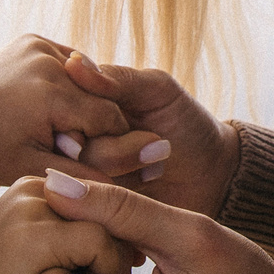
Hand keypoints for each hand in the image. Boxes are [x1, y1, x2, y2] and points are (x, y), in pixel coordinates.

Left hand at [0, 35, 164, 186]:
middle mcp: (47, 60)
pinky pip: (70, 66)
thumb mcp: (38, 170)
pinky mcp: (33, 39)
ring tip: (61, 127)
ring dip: (83, 104)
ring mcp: (39, 45)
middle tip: (73, 146)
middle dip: (95, 126)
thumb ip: (94, 170)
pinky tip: (54, 107)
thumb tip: (157, 156)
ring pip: (88, 82)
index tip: (97, 161)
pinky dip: (70, 86)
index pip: (109, 120)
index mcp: (50, 94)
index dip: (108, 144)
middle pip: (100, 98)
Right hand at [0, 177, 134, 273]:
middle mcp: (33, 189)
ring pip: (110, 225)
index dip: (117, 241)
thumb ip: (77, 241)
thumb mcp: (44, 261)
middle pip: (110, 209)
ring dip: (113, 267)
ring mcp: (31, 209)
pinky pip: (99, 243)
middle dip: (117, 253)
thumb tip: (136, 243)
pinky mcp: (34, 236)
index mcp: (35, 189)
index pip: (103, 201)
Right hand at [57, 52, 240, 219]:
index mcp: (83, 110)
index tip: (122, 120)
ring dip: (123, 168)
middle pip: (65, 147)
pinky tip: (150, 182)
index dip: (86, 116)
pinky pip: (90, 206)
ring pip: (76, 177)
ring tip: (159, 163)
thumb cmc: (187, 123)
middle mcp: (77, 145)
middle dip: (111, 148)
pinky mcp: (97, 211)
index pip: (59, 109)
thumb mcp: (158, 91)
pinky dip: (121, 197)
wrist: (214, 175)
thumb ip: (117, 79)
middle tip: (156, 145)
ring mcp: (85, 179)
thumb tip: (72, 63)